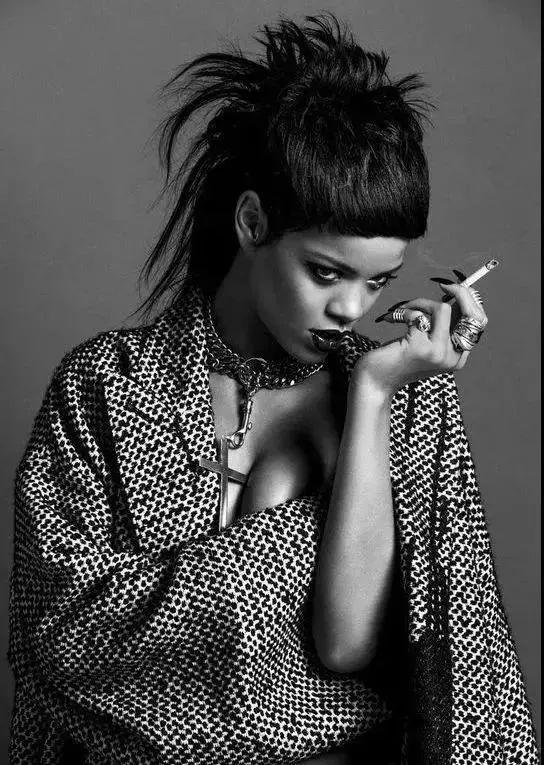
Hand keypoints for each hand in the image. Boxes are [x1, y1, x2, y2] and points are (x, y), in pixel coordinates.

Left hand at [350, 282, 487, 399]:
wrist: (375, 382)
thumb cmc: (397, 359)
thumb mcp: (426, 343)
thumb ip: (443, 326)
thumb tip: (456, 294)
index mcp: (458, 357)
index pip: (479, 322)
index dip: (470, 300)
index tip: (455, 287)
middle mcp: (453, 358)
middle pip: (471, 314)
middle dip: (460, 292)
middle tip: (444, 285)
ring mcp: (438, 354)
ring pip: (443, 309)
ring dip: (422, 302)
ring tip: (405, 308)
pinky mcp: (420, 347)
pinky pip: (419, 314)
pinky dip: (405, 311)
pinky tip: (393, 318)